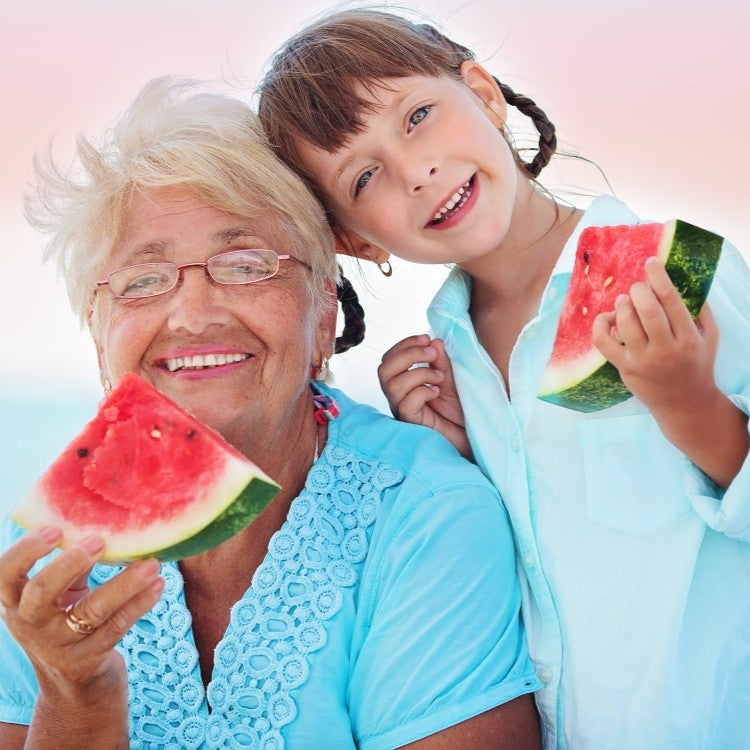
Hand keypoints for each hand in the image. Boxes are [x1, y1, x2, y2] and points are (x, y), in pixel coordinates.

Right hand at [0, 527, 163, 703]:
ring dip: (124, 584)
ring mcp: (58, 646)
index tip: (53, 529)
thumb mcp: (59, 595)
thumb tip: (106, 516)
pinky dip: (139, 604)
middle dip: (69, 564)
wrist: (76, 684)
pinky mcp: (88, 660)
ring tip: (152, 563)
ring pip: (90, 612)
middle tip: (99, 540)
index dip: (24, 551)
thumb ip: (72, 564)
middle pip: (40, 593)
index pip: (4, 575)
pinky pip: (116, 628)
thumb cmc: (69, 620)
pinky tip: (159, 584)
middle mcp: (30, 625)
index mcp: (16, 602)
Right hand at [378, 334, 471, 457]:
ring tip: (440, 378)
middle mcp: (399, 397)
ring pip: (392, 385)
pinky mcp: (412, 424)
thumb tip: (433, 340)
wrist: (474, 435)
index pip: (390, 359)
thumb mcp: (450, 379)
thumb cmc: (460, 410)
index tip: (427, 339)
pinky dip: (423, 392)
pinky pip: (406, 405)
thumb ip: (441, 361)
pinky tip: (437, 393)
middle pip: (383, 369)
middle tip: (433, 354)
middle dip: (408, 354)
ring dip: (420, 373)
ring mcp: (403, 411)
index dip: (405, 344)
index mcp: (404, 382)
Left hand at [592, 257, 720, 420]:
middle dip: (639, 291)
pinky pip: (603, 342)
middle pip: (646, 310)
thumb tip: (685, 280)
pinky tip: (608, 319)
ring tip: (624, 301)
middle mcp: (665, 349)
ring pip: (625, 324)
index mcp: (688, 337)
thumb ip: (700, 310)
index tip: (650, 263)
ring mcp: (642, 360)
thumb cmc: (697, 364)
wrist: (685, 403)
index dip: (658, 277)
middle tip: (637, 287)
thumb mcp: (709, 337)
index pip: (671, 300)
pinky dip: (600, 325)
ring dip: (621, 306)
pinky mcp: (625, 368)